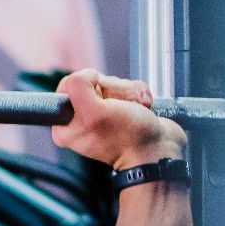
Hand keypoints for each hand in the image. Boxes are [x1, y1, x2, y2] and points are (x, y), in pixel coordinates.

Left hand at [50, 69, 186, 169]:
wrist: (159, 150)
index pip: (69, 86)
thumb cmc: (128, 136)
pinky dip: (139, 94)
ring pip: (113, 83)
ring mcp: (103, 114)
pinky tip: (142, 108)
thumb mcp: (94, 113)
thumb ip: (78, 87)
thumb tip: (87, 74)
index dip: (89, 86)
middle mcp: (81, 120)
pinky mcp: (122, 108)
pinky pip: (129, 87)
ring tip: (134, 110)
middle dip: (113, 90)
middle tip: (120, 109)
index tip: (100, 102)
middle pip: (93, 83)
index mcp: (65, 125)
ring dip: (129, 93)